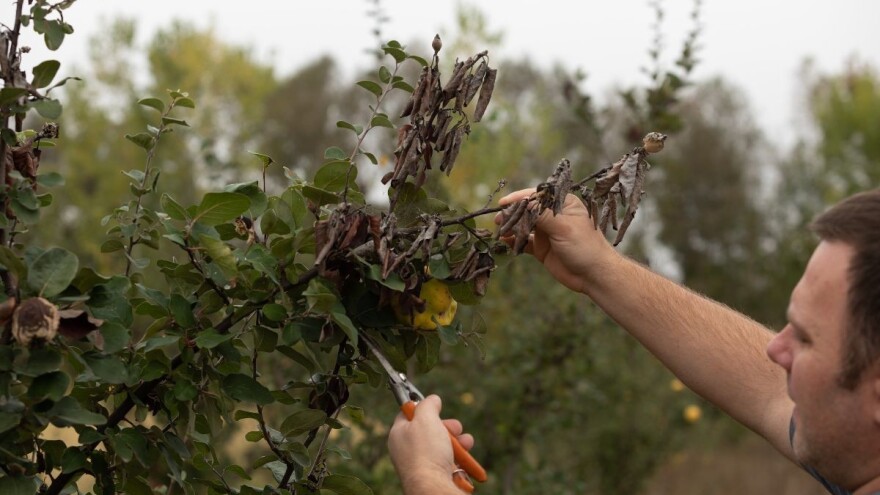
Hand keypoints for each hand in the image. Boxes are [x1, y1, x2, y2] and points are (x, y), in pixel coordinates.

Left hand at [388, 395, 474, 493]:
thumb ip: (428, 405)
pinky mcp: (436, 476)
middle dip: (448, 427)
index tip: (435, 406)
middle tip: (455, 428)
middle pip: (429, 430)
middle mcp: (408, 450)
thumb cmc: (426, 452)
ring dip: (459, 442)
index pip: (408, 415)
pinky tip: (465, 459)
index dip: (423, 408)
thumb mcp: (425, 418)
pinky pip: (450, 462)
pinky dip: (460, 459)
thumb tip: (432, 399)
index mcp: (399, 435)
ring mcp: (422, 464)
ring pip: (443, 446)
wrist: (433, 487)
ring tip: (466, 443)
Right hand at [497, 188, 613, 292]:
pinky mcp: (541, 248)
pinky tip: (506, 243)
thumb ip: (541, 215)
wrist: (594, 275)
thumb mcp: (563, 227)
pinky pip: (523, 242)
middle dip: (513, 215)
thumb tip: (522, 204)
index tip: (503, 204)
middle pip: (528, 210)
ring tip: (500, 232)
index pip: (537, 196)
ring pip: (524, 226)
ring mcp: (546, 232)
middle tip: (499, 220)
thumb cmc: (585, 246)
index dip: (519, 199)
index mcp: (563, 204)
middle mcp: (553, 215)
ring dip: (511, 228)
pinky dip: (514, 242)